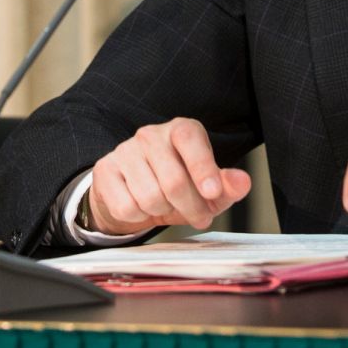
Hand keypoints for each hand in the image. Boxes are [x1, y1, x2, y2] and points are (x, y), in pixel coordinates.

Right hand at [87, 118, 252, 234]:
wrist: (133, 191)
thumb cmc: (177, 185)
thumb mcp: (207, 187)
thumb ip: (228, 185)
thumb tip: (242, 181)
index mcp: (180, 130)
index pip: (190, 140)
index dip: (203, 167)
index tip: (213, 192)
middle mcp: (151, 135)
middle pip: (174, 180)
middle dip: (192, 207)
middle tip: (200, 217)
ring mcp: (125, 151)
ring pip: (150, 197)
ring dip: (164, 212)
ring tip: (167, 206)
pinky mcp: (106, 170)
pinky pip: (127, 206)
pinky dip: (139, 216)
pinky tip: (142, 206)